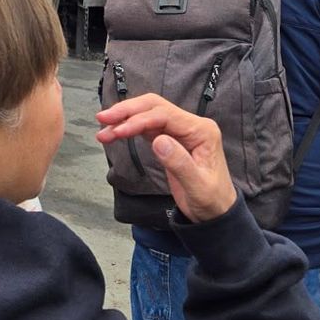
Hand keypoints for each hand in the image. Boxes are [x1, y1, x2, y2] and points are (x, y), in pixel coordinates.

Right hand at [95, 94, 237, 222]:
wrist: (216, 213)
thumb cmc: (211, 201)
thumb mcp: (198, 187)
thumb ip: (179, 162)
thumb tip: (158, 140)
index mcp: (201, 131)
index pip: (165, 115)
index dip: (139, 120)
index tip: (117, 131)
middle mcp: (191, 125)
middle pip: (154, 106)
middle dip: (127, 111)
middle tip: (102, 119)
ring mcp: (181, 130)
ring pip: (148, 114)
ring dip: (125, 119)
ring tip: (103, 130)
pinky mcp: (171, 139)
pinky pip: (148, 126)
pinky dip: (130, 127)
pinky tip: (115, 133)